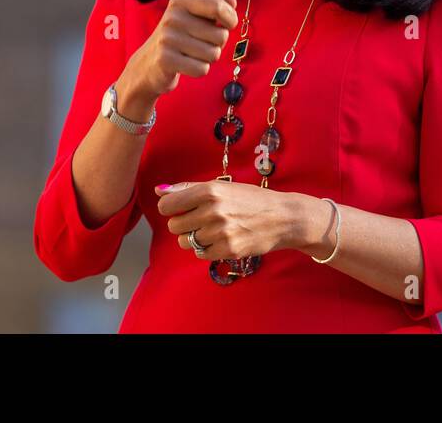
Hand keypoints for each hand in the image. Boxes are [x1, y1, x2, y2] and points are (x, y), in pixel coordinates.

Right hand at [118, 0, 237, 103]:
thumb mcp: (194, 17)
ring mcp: (167, 38)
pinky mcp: (166, 59)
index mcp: (181, 2)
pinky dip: (198, 70)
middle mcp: (173, 17)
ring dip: (207, 59)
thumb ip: (214, 7)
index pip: (218, 7)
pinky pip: (201, 69)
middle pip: (221, 35)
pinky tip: (185, 65)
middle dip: (216, 45)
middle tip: (199, 45)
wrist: (148, 64)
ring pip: (213, 54)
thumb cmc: (178, 38)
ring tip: (191, 55)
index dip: (231, 19)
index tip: (228, 25)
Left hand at [155, 180, 299, 259]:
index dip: (171, 208)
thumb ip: (187, 188)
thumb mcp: (221, 187)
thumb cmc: (250, 199)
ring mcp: (221, 232)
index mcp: (209, 191)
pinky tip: (221, 239)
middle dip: (184, 224)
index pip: (167, 205)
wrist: (283, 218)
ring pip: (185, 242)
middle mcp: (213, 211)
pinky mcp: (228, 250)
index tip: (181, 208)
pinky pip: (200, 254)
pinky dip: (207, 249)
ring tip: (213, 229)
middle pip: (174, 226)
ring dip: (194, 237)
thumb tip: (159, 190)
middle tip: (201, 219)